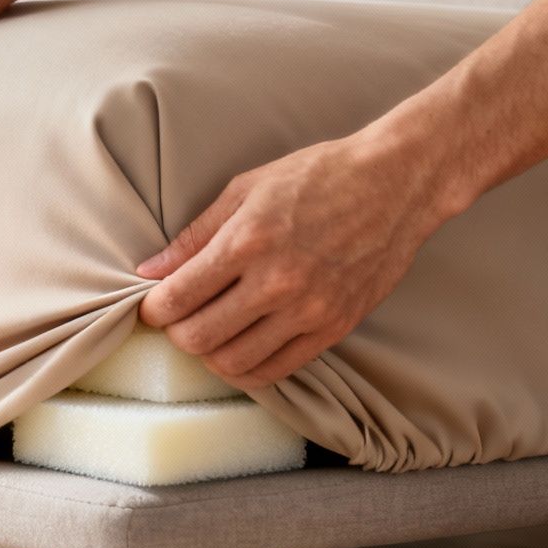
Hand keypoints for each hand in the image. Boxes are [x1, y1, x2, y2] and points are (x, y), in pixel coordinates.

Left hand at [136, 133, 455, 388]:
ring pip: (234, 363)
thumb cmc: (319, 177)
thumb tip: (151, 268)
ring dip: (209, 355)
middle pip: (199, 338)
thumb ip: (196, 233)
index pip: (178, 298)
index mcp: (248, 241)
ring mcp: (309, 310)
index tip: (154, 305)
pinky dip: (248, 368)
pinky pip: (276, 370)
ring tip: (211, 332)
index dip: (154, 309)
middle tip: (178, 320)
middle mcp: (277, 282)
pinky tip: (242, 347)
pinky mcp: (334, 328)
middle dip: (176, 334)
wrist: (395, 184)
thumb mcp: (247, 188)